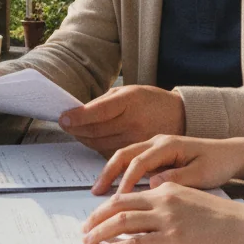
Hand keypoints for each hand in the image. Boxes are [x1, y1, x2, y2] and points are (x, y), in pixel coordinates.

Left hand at [59, 85, 184, 155]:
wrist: (180, 117)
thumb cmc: (151, 100)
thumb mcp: (129, 91)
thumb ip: (104, 101)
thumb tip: (79, 111)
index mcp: (130, 101)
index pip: (97, 111)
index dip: (78, 116)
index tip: (63, 117)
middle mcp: (132, 122)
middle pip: (95, 130)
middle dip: (75, 128)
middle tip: (65, 124)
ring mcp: (135, 139)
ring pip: (99, 143)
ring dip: (83, 138)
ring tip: (75, 131)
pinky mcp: (137, 153)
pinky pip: (108, 152)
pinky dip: (96, 146)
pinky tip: (91, 139)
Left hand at [80, 182, 243, 243]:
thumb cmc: (225, 218)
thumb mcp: (193, 199)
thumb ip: (171, 201)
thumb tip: (151, 211)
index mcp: (168, 188)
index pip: (128, 194)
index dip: (107, 206)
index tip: (96, 216)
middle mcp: (164, 199)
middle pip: (119, 205)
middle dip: (97, 218)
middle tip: (85, 230)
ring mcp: (168, 219)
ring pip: (122, 222)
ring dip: (100, 233)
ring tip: (88, 242)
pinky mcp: (173, 239)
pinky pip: (135, 243)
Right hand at [89, 135, 243, 194]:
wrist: (231, 154)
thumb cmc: (218, 163)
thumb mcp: (202, 174)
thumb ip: (177, 179)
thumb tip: (153, 185)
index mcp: (168, 144)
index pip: (139, 161)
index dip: (126, 181)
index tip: (118, 199)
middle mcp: (158, 141)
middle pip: (124, 154)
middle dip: (108, 173)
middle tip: (96, 193)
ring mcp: (156, 147)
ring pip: (126, 157)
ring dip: (112, 173)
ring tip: (99, 192)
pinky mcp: (158, 155)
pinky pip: (134, 162)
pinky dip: (122, 174)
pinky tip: (116, 189)